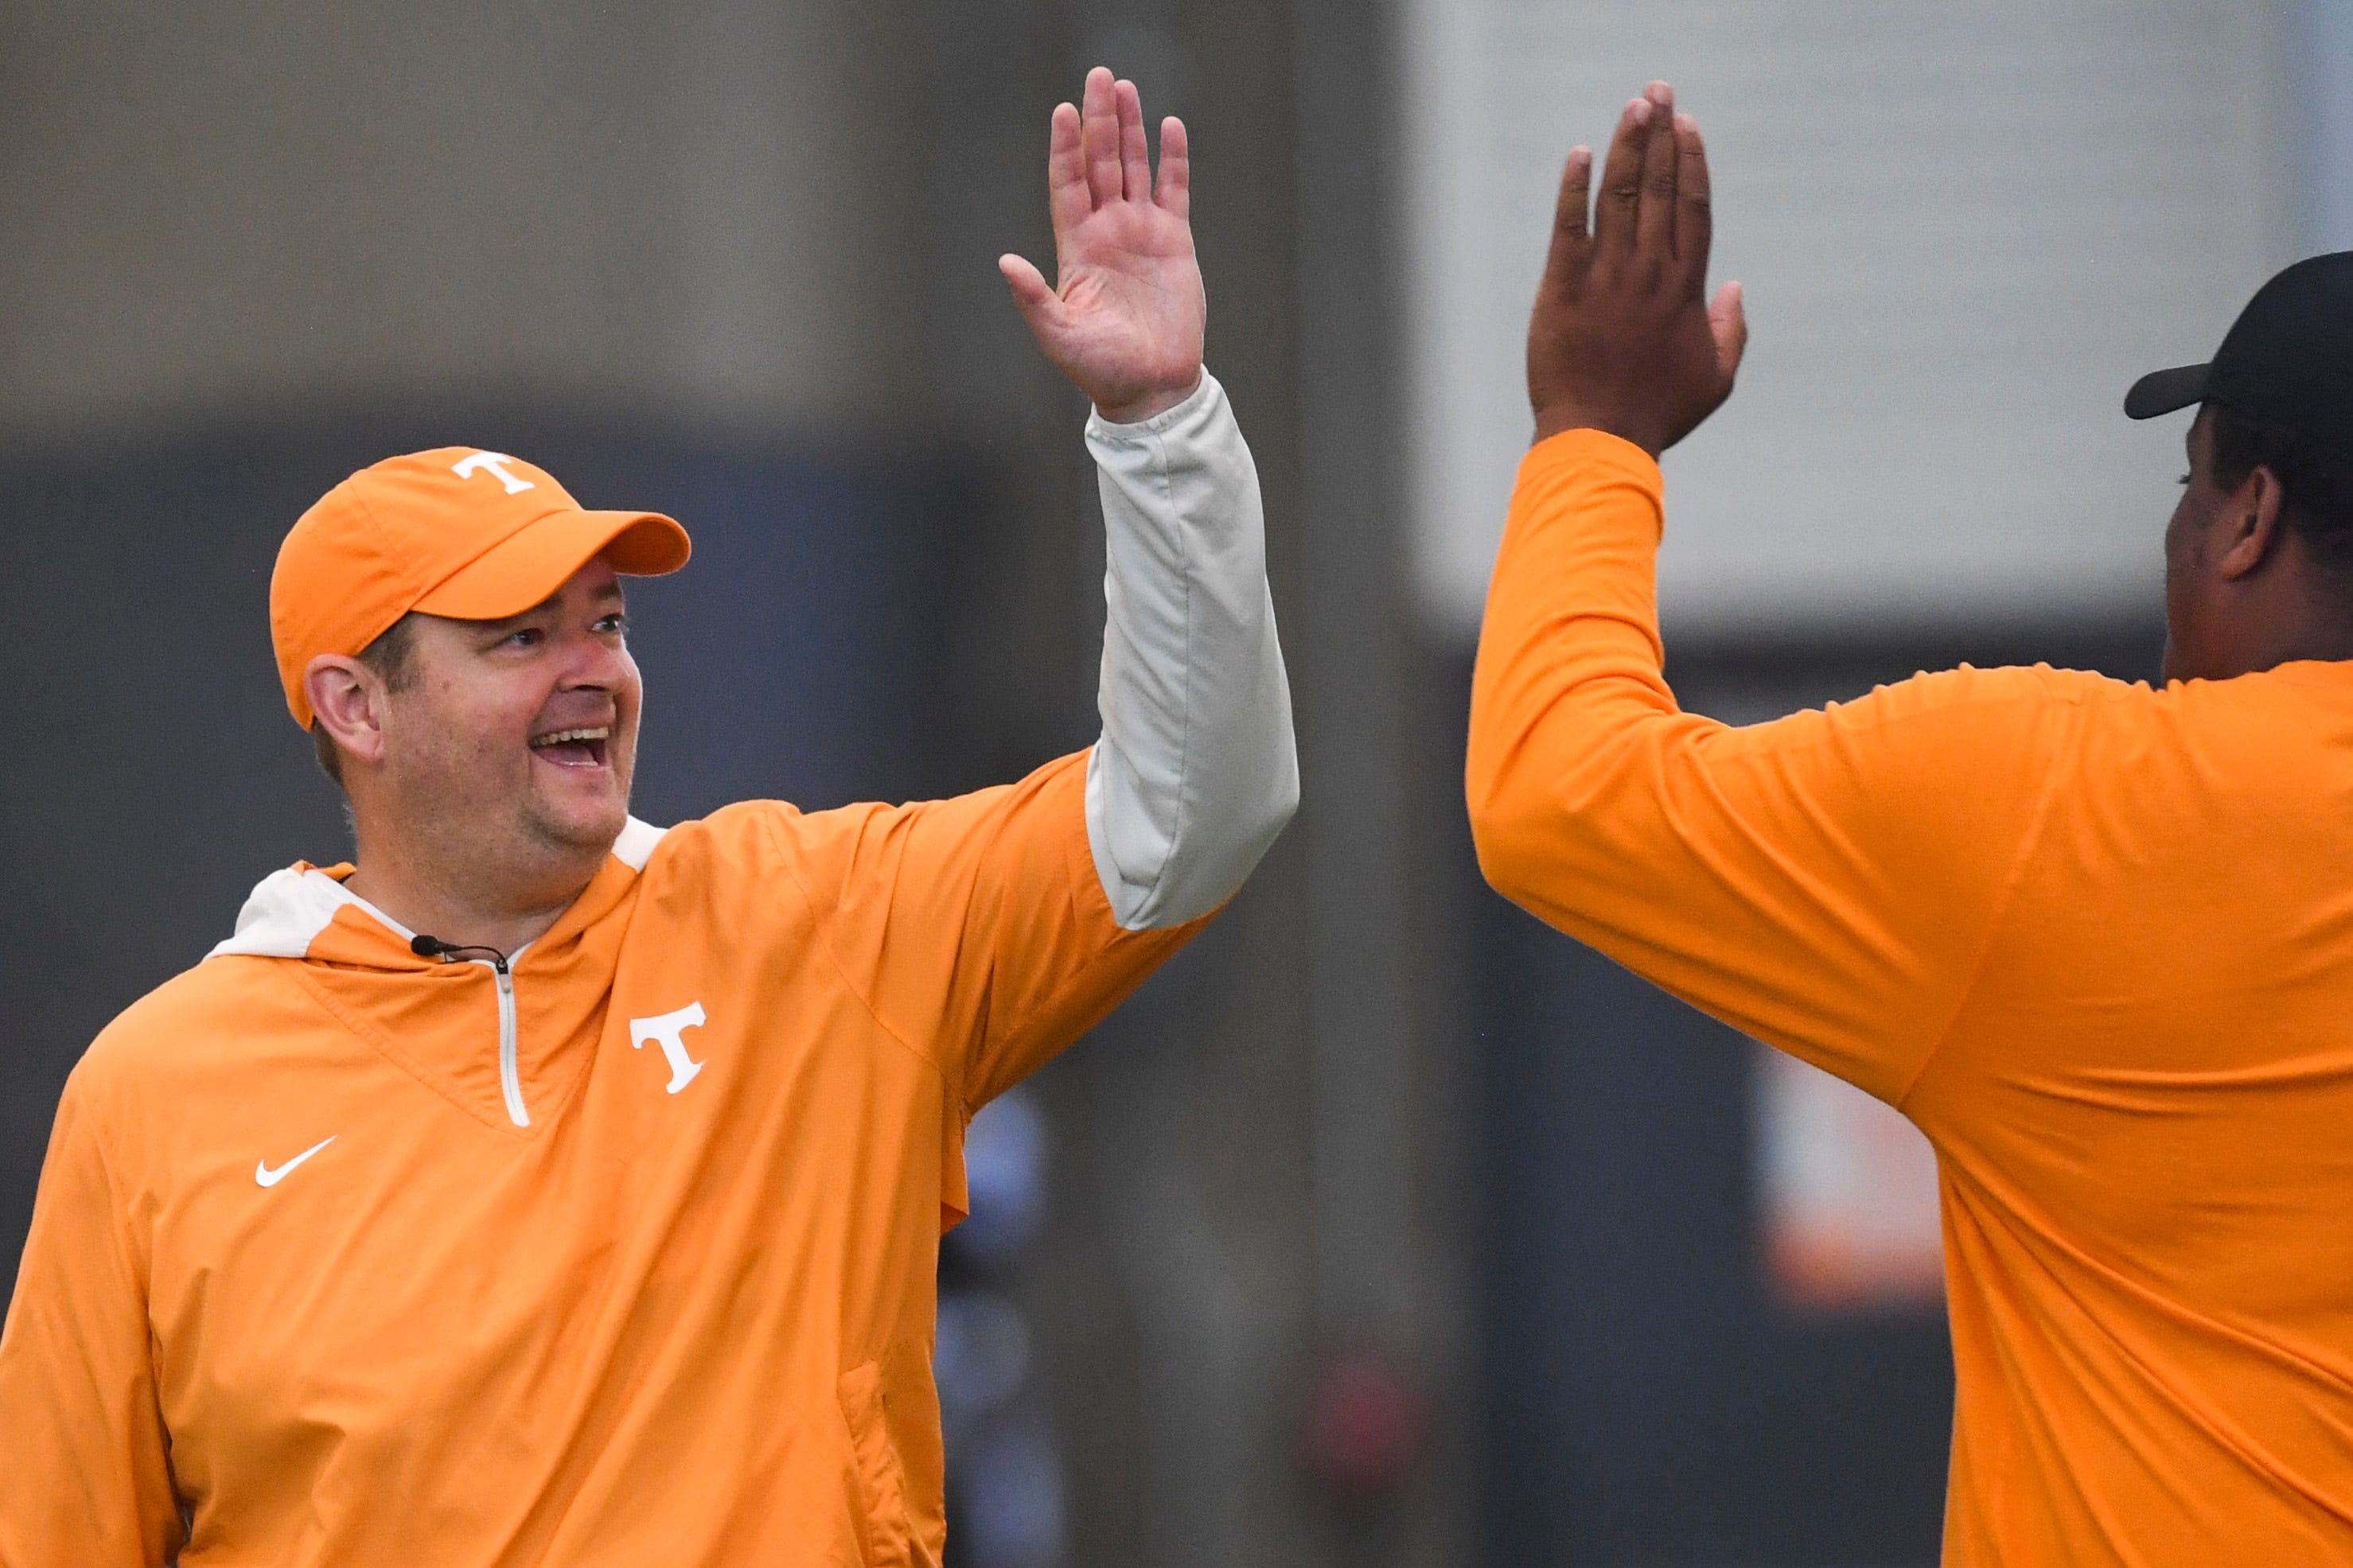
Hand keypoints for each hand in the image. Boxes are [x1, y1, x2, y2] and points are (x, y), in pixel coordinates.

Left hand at [1001, 68, 1204, 424]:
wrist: (1152, 387)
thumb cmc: (1102, 369)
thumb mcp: (1059, 335)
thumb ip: (1033, 298)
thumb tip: (1006, 262)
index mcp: (1077, 247)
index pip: (1068, 184)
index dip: (1065, 148)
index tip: (1063, 111)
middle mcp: (1107, 232)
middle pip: (1101, 163)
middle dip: (1098, 121)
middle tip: (1098, 77)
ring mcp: (1141, 233)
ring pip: (1134, 167)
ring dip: (1130, 129)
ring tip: (1125, 88)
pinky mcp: (1175, 242)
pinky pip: (1173, 190)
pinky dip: (1173, 160)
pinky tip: (1170, 126)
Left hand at [1526, 81, 1746, 456]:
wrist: (1599, 438)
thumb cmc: (1657, 414)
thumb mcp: (1716, 380)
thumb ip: (1732, 330)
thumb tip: (1736, 287)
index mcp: (1684, 290)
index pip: (1694, 209)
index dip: (1692, 162)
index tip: (1688, 126)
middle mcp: (1648, 274)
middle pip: (1660, 190)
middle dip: (1660, 136)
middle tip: (1659, 92)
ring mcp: (1605, 278)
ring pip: (1620, 197)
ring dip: (1627, 148)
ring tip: (1632, 107)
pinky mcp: (1562, 289)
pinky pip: (1568, 228)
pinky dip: (1573, 189)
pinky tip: (1578, 155)